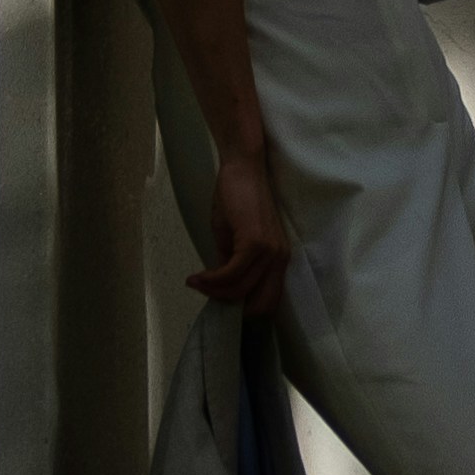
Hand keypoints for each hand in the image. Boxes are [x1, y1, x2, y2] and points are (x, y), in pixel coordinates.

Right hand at [186, 146, 289, 321]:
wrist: (242, 166)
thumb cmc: (238, 198)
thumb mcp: (233, 240)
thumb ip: (232, 265)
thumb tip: (220, 288)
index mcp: (278, 259)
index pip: (269, 301)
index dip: (244, 308)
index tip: (219, 302)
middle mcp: (280, 259)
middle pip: (259, 305)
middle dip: (231, 307)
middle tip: (208, 295)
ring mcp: (270, 252)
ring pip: (240, 291)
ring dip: (213, 292)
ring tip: (195, 283)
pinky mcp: (255, 243)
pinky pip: (230, 275)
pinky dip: (211, 281)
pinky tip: (196, 277)